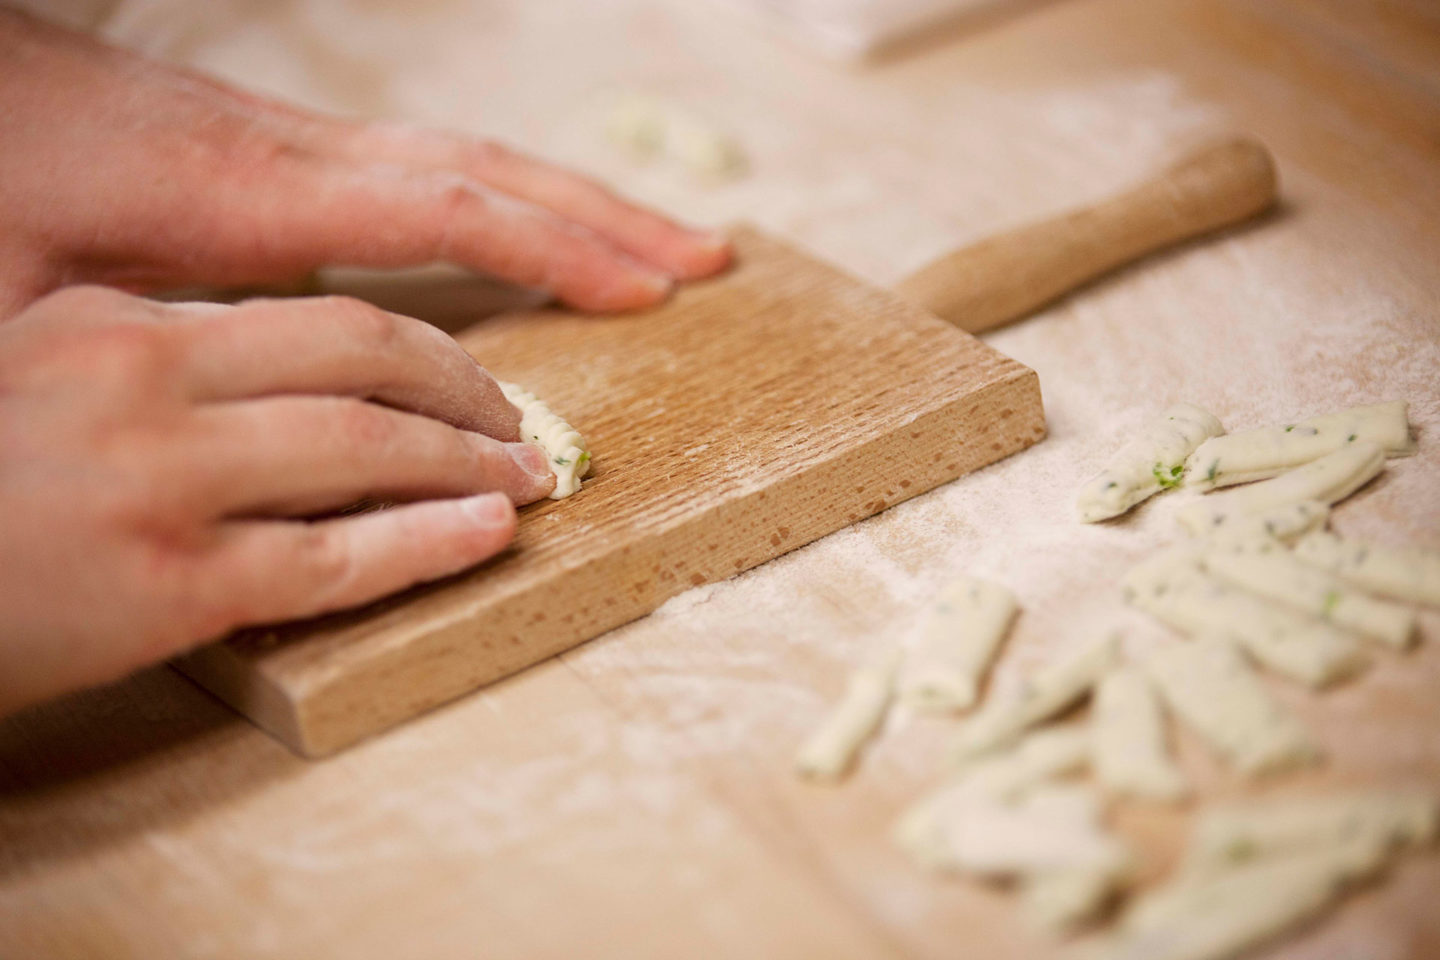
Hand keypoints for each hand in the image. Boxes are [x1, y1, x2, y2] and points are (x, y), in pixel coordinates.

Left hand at [0, 8, 730, 320]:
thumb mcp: (16, 293)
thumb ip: (104, 352)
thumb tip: (172, 423)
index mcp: (258, 197)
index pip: (446, 212)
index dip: (554, 250)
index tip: (645, 292)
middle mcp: (305, 160)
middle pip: (493, 174)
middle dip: (610, 219)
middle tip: (710, 260)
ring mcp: (307, 152)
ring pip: (475, 164)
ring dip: (579, 202)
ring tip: (665, 246)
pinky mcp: (295, 160)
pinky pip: (439, 173)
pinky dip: (516, 204)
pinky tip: (543, 233)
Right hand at [0, 286, 555, 714]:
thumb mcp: (46, 384)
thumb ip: (159, 370)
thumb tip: (291, 389)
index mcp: (116, 323)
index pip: (315, 320)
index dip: (421, 350)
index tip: (471, 382)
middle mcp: (145, 382)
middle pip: (362, 358)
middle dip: (467, 389)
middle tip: (520, 422)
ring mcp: (163, 481)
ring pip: (367, 449)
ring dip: (471, 461)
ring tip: (531, 477)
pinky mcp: (172, 584)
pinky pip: (339, 557)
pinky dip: (431, 542)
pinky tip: (490, 532)